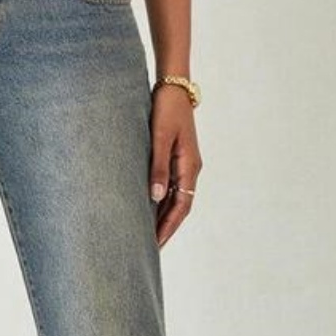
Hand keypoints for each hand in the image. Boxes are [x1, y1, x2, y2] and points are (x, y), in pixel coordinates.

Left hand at [148, 85, 201, 247]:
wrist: (173, 86)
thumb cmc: (166, 109)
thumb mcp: (159, 138)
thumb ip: (157, 167)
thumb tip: (156, 196)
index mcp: (190, 167)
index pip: (181, 207)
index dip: (168, 227)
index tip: (156, 244)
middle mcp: (189, 169)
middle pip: (179, 207)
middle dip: (165, 228)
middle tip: (148, 249)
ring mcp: (183, 165)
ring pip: (174, 199)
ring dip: (162, 217)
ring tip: (147, 235)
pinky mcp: (175, 158)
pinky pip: (169, 187)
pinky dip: (159, 202)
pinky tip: (146, 210)